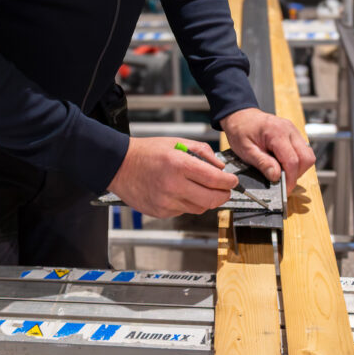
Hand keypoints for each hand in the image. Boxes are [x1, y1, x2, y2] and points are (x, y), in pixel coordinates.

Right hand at [107, 137, 237, 217]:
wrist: (119, 165)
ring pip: (199, 208)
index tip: (233, 181)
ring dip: (206, 200)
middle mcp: (173, 185)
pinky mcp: (161, 212)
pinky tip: (180, 192)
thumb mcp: (176, 142)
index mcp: (178, 164)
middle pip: (211, 199)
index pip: (214, 179)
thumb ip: (201, 152)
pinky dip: (188, 203)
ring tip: (201, 188)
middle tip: (226, 189)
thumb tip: (220, 166)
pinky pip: (183, 211)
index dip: (229, 182)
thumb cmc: (147, 151)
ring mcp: (166, 201)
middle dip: (223, 195)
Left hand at [220, 108, 314, 193]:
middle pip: (307, 158)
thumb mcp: (245, 149)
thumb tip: (276, 176)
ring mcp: (293, 131)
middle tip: (284, 182)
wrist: (240, 115)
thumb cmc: (240, 130)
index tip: (284, 189)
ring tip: (282, 172)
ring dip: (298, 168)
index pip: (293, 160)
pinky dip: (297, 160)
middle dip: (297, 174)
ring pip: (308, 155)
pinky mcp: (293, 134)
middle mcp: (289, 130)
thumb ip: (262, 163)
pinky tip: (283, 163)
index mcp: (277, 132)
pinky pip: (303, 150)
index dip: (290, 179)